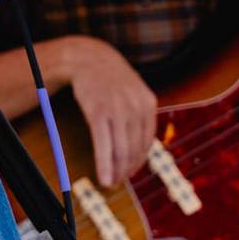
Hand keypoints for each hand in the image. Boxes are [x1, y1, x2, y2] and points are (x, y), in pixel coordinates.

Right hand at [65, 35, 157, 186]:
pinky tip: (102, 175)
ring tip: (110, 182)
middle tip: (118, 181)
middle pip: (135, 148)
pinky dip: (103, 163)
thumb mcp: (133, 91)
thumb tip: (140, 145)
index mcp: (148, 103)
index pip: (148, 141)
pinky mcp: (97, 111)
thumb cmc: (110, 78)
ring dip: (116, 170)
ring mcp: (117, 109)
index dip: (140, 161)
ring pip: (120, 149)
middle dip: (127, 169)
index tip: (131, 172)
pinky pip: (103, 143)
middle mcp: (136, 107)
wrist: (89, 57)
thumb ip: (139, 115)